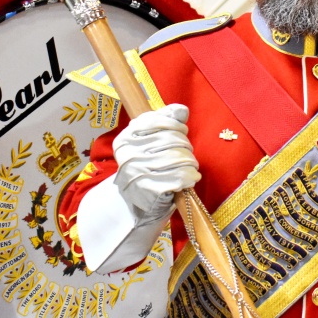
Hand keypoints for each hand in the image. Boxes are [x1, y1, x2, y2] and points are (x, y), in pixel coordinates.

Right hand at [112, 103, 200, 224]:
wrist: (137, 208)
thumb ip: (165, 122)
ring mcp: (138, 172)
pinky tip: (190, 179)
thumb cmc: (147, 171)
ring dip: (190, 164)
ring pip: (179, 158)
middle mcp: (129, 153)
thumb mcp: (149, 144)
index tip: (181, 133)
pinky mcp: (150, 189)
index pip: (159, 121)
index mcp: (126, 138)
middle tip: (186, 156)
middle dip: (185, 147)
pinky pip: (181, 177)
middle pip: (172, 139)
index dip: (177, 126)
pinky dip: (190, 178)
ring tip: (189, 168)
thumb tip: (182, 110)